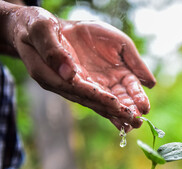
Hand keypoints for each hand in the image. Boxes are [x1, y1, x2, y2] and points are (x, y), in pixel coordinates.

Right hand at [7, 5, 155, 131]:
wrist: (39, 28)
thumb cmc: (36, 27)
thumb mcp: (40, 30)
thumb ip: (52, 50)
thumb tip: (70, 74)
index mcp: (51, 75)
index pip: (78, 89)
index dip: (98, 96)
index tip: (116, 104)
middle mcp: (66, 85)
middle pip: (93, 101)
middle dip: (115, 111)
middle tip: (135, 120)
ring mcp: (78, 84)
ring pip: (100, 101)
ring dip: (119, 111)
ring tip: (137, 120)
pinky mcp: (87, 81)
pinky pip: (103, 94)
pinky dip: (117, 103)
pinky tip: (131, 111)